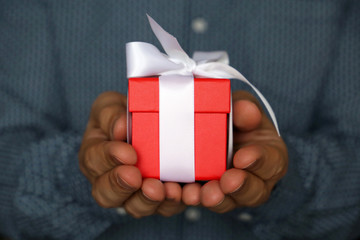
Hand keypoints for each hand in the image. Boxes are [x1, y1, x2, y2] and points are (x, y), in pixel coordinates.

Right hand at [78, 91, 184, 217]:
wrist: (147, 123)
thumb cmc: (122, 116)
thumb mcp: (111, 107)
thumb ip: (111, 114)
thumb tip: (120, 126)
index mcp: (95, 156)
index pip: (94, 161)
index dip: (109, 159)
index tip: (129, 154)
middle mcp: (110, 181)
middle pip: (109, 195)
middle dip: (125, 189)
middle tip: (141, 180)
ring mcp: (135, 193)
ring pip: (139, 207)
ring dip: (153, 201)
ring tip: (169, 190)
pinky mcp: (161, 198)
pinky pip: (168, 206)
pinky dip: (180, 201)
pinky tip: (191, 193)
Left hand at [183, 90, 287, 211]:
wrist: (217, 130)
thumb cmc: (236, 119)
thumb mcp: (242, 107)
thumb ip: (244, 109)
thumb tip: (246, 111)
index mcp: (270, 156)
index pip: (271, 162)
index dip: (259, 161)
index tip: (242, 157)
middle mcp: (255, 180)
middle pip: (254, 192)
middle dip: (240, 188)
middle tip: (226, 182)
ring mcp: (232, 192)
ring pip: (228, 201)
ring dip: (216, 199)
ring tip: (201, 194)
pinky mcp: (208, 194)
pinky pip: (202, 200)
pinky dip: (193, 198)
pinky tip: (183, 193)